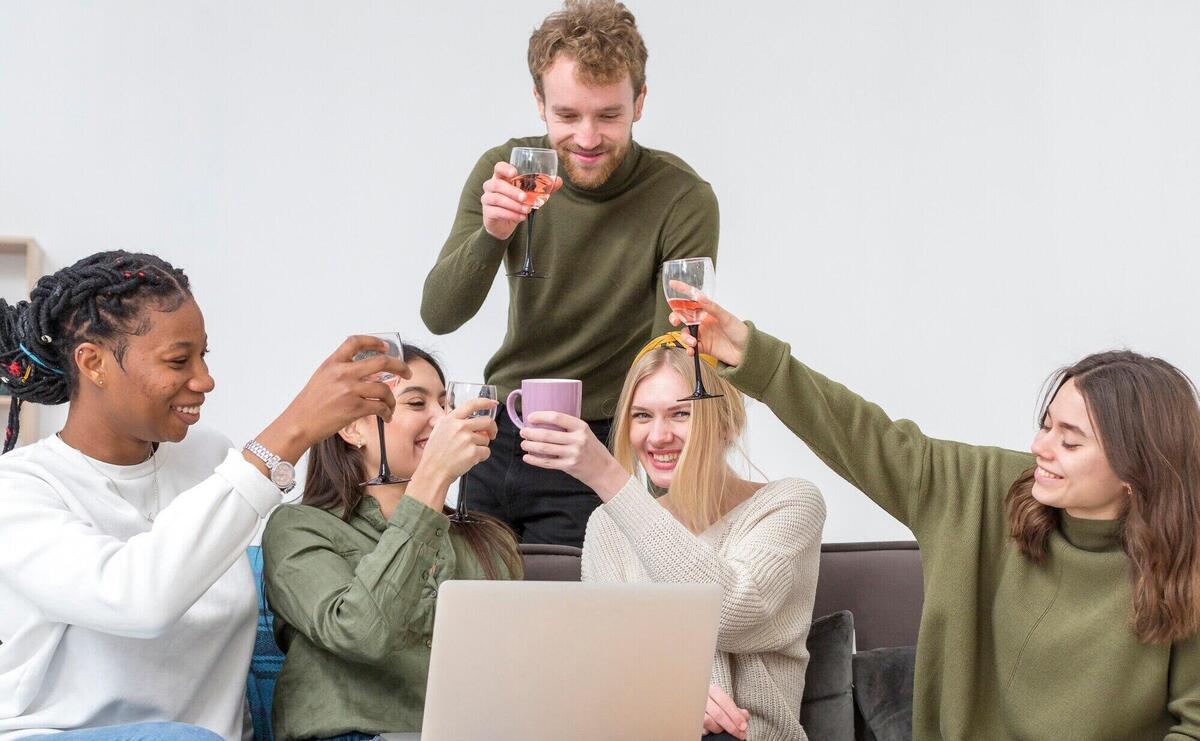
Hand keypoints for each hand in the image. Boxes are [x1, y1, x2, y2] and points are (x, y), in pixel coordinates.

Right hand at [253, 336, 411, 464]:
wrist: (298, 423)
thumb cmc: (308, 405)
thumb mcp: (321, 378)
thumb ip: (341, 371)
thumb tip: (364, 373)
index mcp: (333, 363)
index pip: (356, 342)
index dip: (374, 341)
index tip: (386, 346)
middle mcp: (343, 373)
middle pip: (381, 362)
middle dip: (400, 366)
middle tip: (407, 372)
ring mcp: (349, 390)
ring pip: (384, 389)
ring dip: (392, 399)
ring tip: (391, 406)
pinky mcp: (354, 408)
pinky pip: (380, 407)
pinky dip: (387, 412)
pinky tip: (386, 416)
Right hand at [416, 398, 498, 483]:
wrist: (433, 472)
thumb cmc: (434, 455)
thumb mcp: (438, 431)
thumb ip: (452, 423)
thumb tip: (468, 421)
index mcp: (450, 420)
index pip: (471, 404)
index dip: (485, 402)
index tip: (493, 404)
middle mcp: (459, 427)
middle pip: (487, 421)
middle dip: (492, 428)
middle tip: (491, 434)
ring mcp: (467, 439)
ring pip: (486, 439)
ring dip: (481, 446)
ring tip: (468, 453)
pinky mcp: (473, 452)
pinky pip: (486, 452)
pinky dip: (481, 457)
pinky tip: (470, 460)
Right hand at [480, 161, 563, 239]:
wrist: (504, 224)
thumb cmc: (516, 203)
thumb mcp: (530, 195)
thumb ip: (543, 187)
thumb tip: (558, 181)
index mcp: (501, 177)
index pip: (498, 168)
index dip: (505, 168)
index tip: (515, 172)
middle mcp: (491, 186)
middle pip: (497, 184)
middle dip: (512, 191)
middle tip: (525, 198)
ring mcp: (487, 199)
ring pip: (497, 199)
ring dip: (514, 205)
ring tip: (527, 210)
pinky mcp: (488, 212)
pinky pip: (498, 212)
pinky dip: (511, 214)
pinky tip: (521, 217)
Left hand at [518, 412, 628, 499]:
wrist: (604, 469)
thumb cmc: (591, 448)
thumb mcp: (585, 433)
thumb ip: (569, 428)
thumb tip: (543, 422)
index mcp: (581, 427)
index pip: (557, 417)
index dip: (541, 416)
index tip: (530, 417)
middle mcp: (578, 440)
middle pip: (548, 434)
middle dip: (531, 433)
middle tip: (523, 432)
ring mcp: (573, 454)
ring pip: (545, 449)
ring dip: (530, 446)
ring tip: (523, 444)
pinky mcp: (569, 466)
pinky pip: (547, 463)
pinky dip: (535, 460)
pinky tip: (527, 457)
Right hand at [667, 280, 749, 367]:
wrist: (746, 352)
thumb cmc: (740, 332)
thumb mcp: (727, 317)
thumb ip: (712, 308)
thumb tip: (699, 297)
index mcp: (708, 311)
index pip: (693, 299)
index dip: (682, 291)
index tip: (672, 284)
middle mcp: (703, 321)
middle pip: (683, 316)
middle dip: (676, 317)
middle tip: (676, 321)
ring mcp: (702, 334)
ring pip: (685, 332)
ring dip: (685, 337)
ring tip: (692, 342)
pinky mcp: (703, 347)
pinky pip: (690, 347)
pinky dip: (688, 349)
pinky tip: (691, 350)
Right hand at [701, 684, 749, 738]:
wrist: (704, 703)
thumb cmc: (719, 704)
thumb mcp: (729, 704)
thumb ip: (738, 711)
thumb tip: (744, 717)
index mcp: (714, 690)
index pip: (725, 701)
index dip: (735, 715)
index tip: (743, 726)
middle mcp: (703, 697)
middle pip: (718, 713)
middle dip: (731, 726)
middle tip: (740, 734)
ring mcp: (696, 708)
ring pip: (708, 721)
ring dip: (719, 728)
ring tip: (725, 730)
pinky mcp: (692, 719)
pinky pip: (701, 727)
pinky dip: (709, 731)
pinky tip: (714, 730)